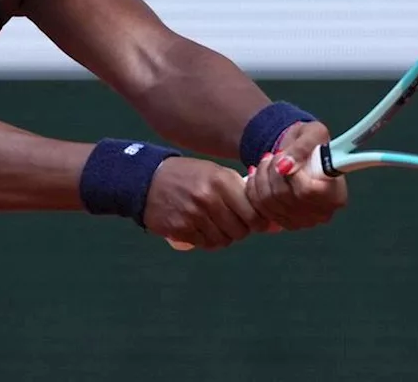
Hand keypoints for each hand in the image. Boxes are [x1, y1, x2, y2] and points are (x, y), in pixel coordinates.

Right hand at [143, 157, 268, 249]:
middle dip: (240, 230)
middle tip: (232, 223)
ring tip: (215, 225)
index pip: (253, 213)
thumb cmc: (188, 176)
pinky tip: (200, 229)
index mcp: (221, 181)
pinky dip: (205, 240)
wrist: (149, 179)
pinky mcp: (180, 229)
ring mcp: (193, 215)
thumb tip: (269, 219)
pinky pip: (204, 244)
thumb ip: (239, 191)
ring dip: (222, 237)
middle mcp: (208, 198)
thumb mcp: (215, 173)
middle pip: (240, 230)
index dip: (258, 222)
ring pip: (223, 240)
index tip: (256, 222)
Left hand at [247, 121, 347, 230]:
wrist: (298, 153)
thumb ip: (302, 147)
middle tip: (274, 155)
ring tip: (266, 162)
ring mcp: (303, 221)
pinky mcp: (284, 222)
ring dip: (261, 177)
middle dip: (272, 171)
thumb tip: (286, 165)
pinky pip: (259, 209)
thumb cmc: (311, 143)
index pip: (308, 191)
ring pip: (269, 203)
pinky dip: (253, 189)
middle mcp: (322, 213)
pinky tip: (257, 174)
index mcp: (336, 194)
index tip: (285, 158)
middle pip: (285, 197)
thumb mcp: (312, 133)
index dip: (292, 174)